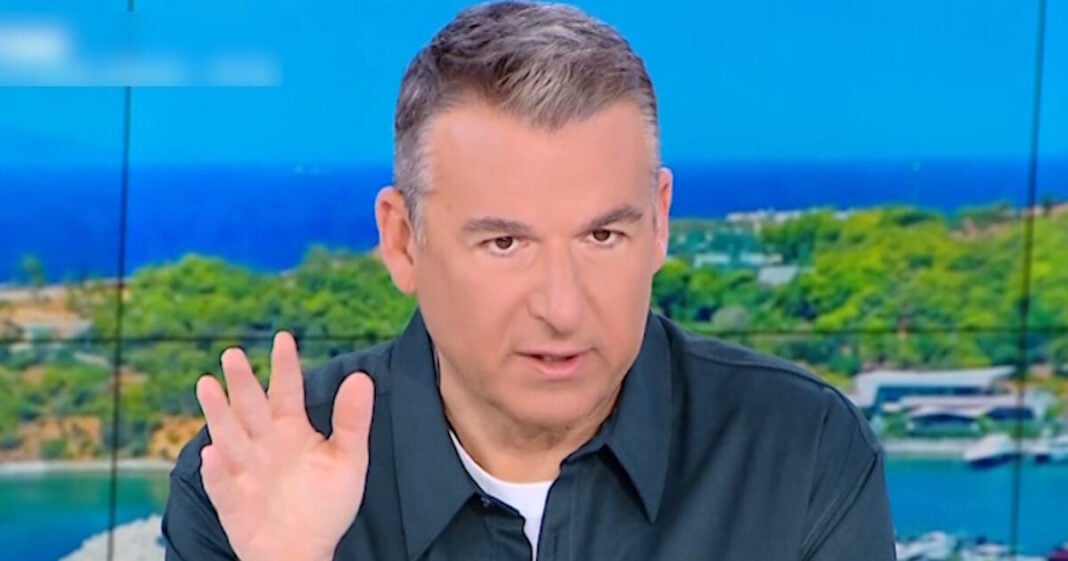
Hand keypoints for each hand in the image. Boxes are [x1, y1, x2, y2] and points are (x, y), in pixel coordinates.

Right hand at [195, 331, 373, 560]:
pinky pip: (223, 484)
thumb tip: (362, 377)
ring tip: (207, 385)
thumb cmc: (325, 505)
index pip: (287, 391)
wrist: (306, 550)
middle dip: (242, 381)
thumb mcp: (349, 460)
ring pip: (229, 436)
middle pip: (251, 407)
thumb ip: (353, 421)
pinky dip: (217, 470)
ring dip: (217, 413)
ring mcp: (245, 471)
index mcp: (291, 430)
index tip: (284, 338)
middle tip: (232, 354)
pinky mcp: (233, 501)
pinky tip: (213, 452)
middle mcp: (263, 444)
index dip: (285, 366)